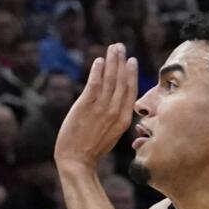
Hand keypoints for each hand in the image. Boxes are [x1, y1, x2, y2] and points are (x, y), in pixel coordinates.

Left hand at [54, 43, 137, 171]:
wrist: (77, 162)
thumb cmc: (91, 151)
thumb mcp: (111, 135)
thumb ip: (115, 118)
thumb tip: (116, 105)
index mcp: (124, 120)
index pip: (130, 91)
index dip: (131, 74)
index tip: (131, 60)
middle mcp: (115, 112)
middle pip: (121, 81)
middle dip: (121, 62)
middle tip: (120, 46)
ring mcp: (101, 109)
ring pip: (110, 80)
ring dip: (112, 61)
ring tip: (113, 48)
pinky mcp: (85, 107)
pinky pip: (94, 84)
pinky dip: (98, 71)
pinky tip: (99, 60)